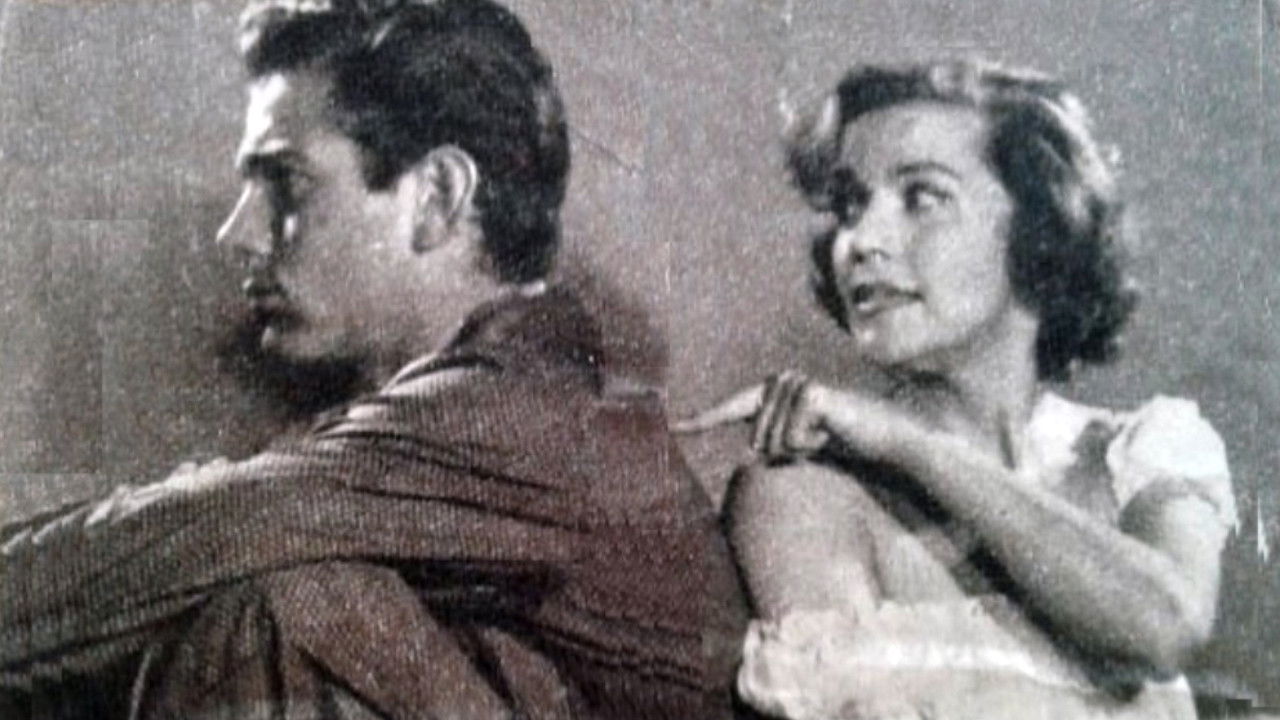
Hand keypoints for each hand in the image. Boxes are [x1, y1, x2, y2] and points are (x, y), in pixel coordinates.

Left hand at [675, 372, 830, 460]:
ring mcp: (795, 383)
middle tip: (818, 441)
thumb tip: (750, 452)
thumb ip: (772, 443)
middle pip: (758, 442)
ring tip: (827, 436)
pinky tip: (832, 433)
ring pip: (775, 444)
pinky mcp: (811, 394)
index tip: (673, 427)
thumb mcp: (797, 444)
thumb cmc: (839, 440)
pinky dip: (812, 447)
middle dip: (786, 454)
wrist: (883, 435)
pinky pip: (792, 441)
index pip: (730, 409)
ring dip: (803, 450)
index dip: (702, 420)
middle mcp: (779, 381)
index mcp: (769, 392)